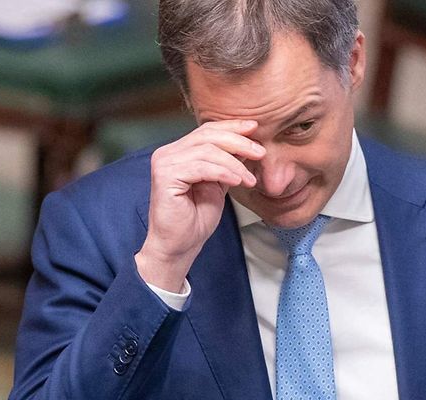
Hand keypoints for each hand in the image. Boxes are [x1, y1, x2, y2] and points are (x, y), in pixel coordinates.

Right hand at [135, 120, 264, 290]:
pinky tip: (237, 181)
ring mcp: (164, 163)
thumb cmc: (196, 219)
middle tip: (260, 152)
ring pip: (207, 151)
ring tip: (249, 179)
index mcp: (178, 152)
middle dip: (238, 141)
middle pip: (207, 135)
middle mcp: (167, 153)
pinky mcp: (165, 176)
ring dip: (235, 164)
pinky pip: (201, 167)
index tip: (255, 128)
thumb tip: (247, 143)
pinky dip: (223, 172)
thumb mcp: (218, 184)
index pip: (207, 130)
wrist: (180, 245)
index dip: (232, 127)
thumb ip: (227, 163)